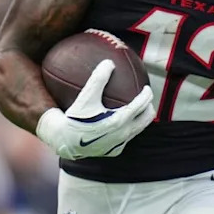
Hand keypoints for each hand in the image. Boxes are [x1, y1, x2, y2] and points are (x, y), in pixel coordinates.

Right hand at [36, 60, 154, 159]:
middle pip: (146, 119)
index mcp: (120, 121)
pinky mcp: (114, 151)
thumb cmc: (75, 117)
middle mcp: (123, 134)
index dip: (147, 95)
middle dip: (148, 107)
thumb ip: (98, 79)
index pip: (141, 105)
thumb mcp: (86, 97)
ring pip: (138, 129)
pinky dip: (128, 128)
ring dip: (139, 119)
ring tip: (137, 109)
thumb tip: (109, 62)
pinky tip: (122, 122)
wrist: (64, 142)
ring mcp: (119, 144)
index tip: (146, 87)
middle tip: (145, 99)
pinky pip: (126, 138)